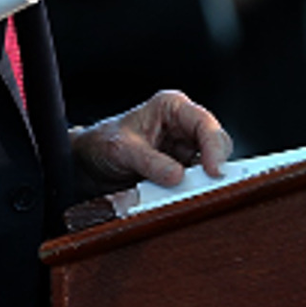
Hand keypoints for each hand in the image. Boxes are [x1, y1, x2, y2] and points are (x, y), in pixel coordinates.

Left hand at [70, 90, 231, 192]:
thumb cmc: (103, 143)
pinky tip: (183, 198)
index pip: (204, 123)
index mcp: (171, 108)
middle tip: (206, 187)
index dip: (214, 147)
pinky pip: (197, 182)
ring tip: (189, 194)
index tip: (213, 171)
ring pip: (209, 166)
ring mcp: (184, 149)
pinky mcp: (182, 170)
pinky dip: (193, 191)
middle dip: (213, 166)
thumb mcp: (122, 150)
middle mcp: (182, 126)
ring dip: (203, 182)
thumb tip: (178, 176)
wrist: (89, 163)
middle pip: (216, 144)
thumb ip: (150, 162)